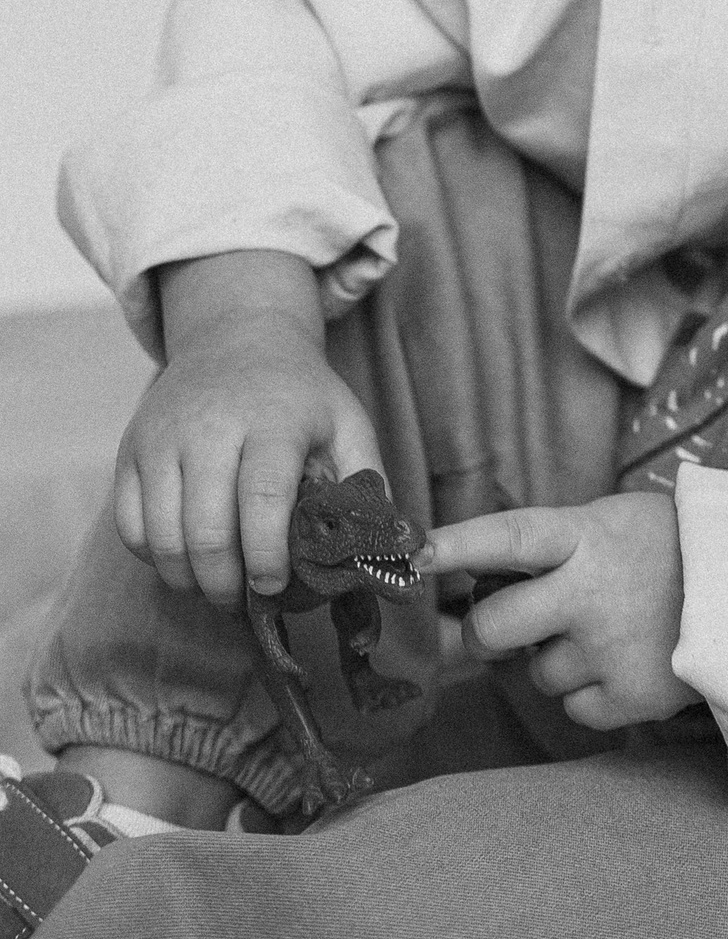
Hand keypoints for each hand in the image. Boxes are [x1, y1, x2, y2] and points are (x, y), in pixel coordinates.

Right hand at [115, 251, 381, 608]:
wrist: (237, 337)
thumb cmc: (300, 394)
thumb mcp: (347, 423)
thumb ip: (366, 484)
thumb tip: (386, 550)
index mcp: (273, 419)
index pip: (262, 498)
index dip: (266, 556)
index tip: (275, 587)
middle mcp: (209, 425)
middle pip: (204, 530)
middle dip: (224, 584)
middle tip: (244, 601)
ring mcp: (161, 436)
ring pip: (161, 537)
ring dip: (188, 580)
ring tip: (216, 586)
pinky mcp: (129, 449)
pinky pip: (129, 526)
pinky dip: (154, 558)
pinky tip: (184, 558)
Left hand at [420, 492, 693, 730]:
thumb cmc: (666, 551)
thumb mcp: (609, 525)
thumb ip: (549, 551)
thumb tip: (473, 590)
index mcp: (587, 537)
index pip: (511, 537)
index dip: (459, 544)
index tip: (412, 551)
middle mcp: (593, 593)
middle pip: (494, 627)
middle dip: (483, 633)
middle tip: (499, 627)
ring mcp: (612, 649)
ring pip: (536, 674)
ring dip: (556, 660)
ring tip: (608, 633)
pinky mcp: (632, 696)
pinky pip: (575, 708)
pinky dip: (590, 693)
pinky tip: (625, 663)